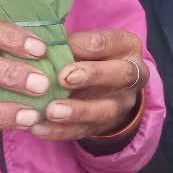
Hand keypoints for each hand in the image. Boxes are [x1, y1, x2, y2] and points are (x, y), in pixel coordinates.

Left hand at [30, 29, 149, 141]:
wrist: (103, 89)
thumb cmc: (88, 57)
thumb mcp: (84, 44)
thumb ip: (69, 44)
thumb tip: (42, 45)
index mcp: (127, 46)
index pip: (110, 42)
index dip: (85, 45)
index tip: (59, 47)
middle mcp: (133, 75)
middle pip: (122, 74)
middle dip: (92, 75)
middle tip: (63, 77)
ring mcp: (122, 104)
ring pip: (106, 109)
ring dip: (77, 111)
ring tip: (51, 110)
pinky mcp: (104, 126)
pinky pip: (84, 130)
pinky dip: (59, 130)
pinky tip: (39, 127)